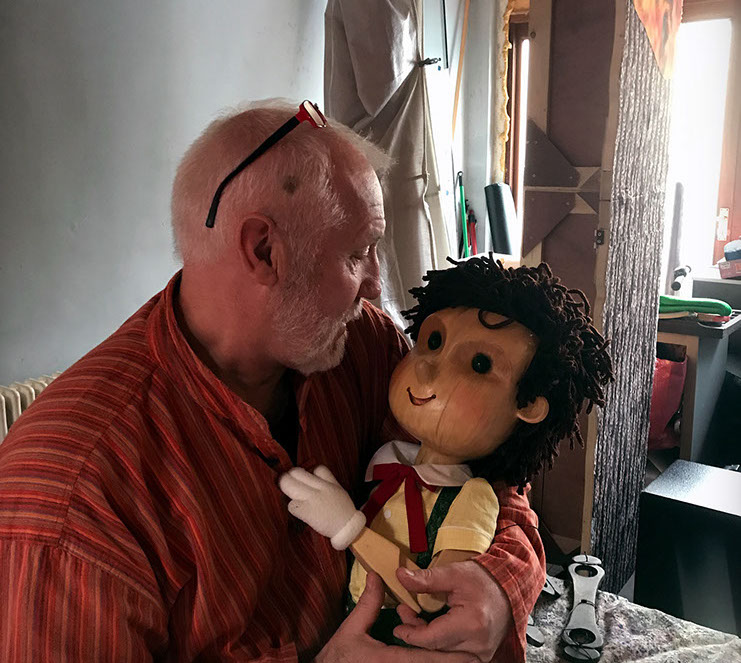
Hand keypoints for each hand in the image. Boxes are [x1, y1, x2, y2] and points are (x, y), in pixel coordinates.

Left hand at [278, 465, 365, 548]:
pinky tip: (297, 510)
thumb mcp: (339, 490)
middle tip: (286, 484)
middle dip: (288, 477)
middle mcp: (320, 488)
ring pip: (289, 485)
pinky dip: (292, 507)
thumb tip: (313, 473)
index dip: (308, 474)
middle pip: (297, 473)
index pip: (316, 469)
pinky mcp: (307, 511)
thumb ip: (328, 481)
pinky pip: (292, 505)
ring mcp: (313, 499)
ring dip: (285, 489)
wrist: (348, 530)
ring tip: (288, 495)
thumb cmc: (343, 512)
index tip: (303, 480)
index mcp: (328, 483)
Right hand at [315, 572, 477, 662]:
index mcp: (388, 660)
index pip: (426, 660)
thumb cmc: (338, 656)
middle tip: (476, 658)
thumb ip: (368, 603)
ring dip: (445, 662)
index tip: (471, 656)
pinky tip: (444, 660)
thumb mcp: (351, 628)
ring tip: (468, 659)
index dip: (449, 659)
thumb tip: (377, 576)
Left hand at [393, 561, 512, 662]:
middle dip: (416, 636)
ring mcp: (481, 653)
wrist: (509, 587)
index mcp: (471, 624)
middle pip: (436, 650)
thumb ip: (427, 578)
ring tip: (417, 622)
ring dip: (427, 641)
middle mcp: (478, 644)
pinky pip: (454, 655)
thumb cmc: (485, 580)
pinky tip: (432, 630)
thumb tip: (402, 576)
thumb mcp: (453, 573)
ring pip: (444, 655)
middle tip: (405, 618)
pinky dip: (440, 645)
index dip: (411, 632)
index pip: (432, 639)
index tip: (399, 623)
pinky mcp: (482, 655)